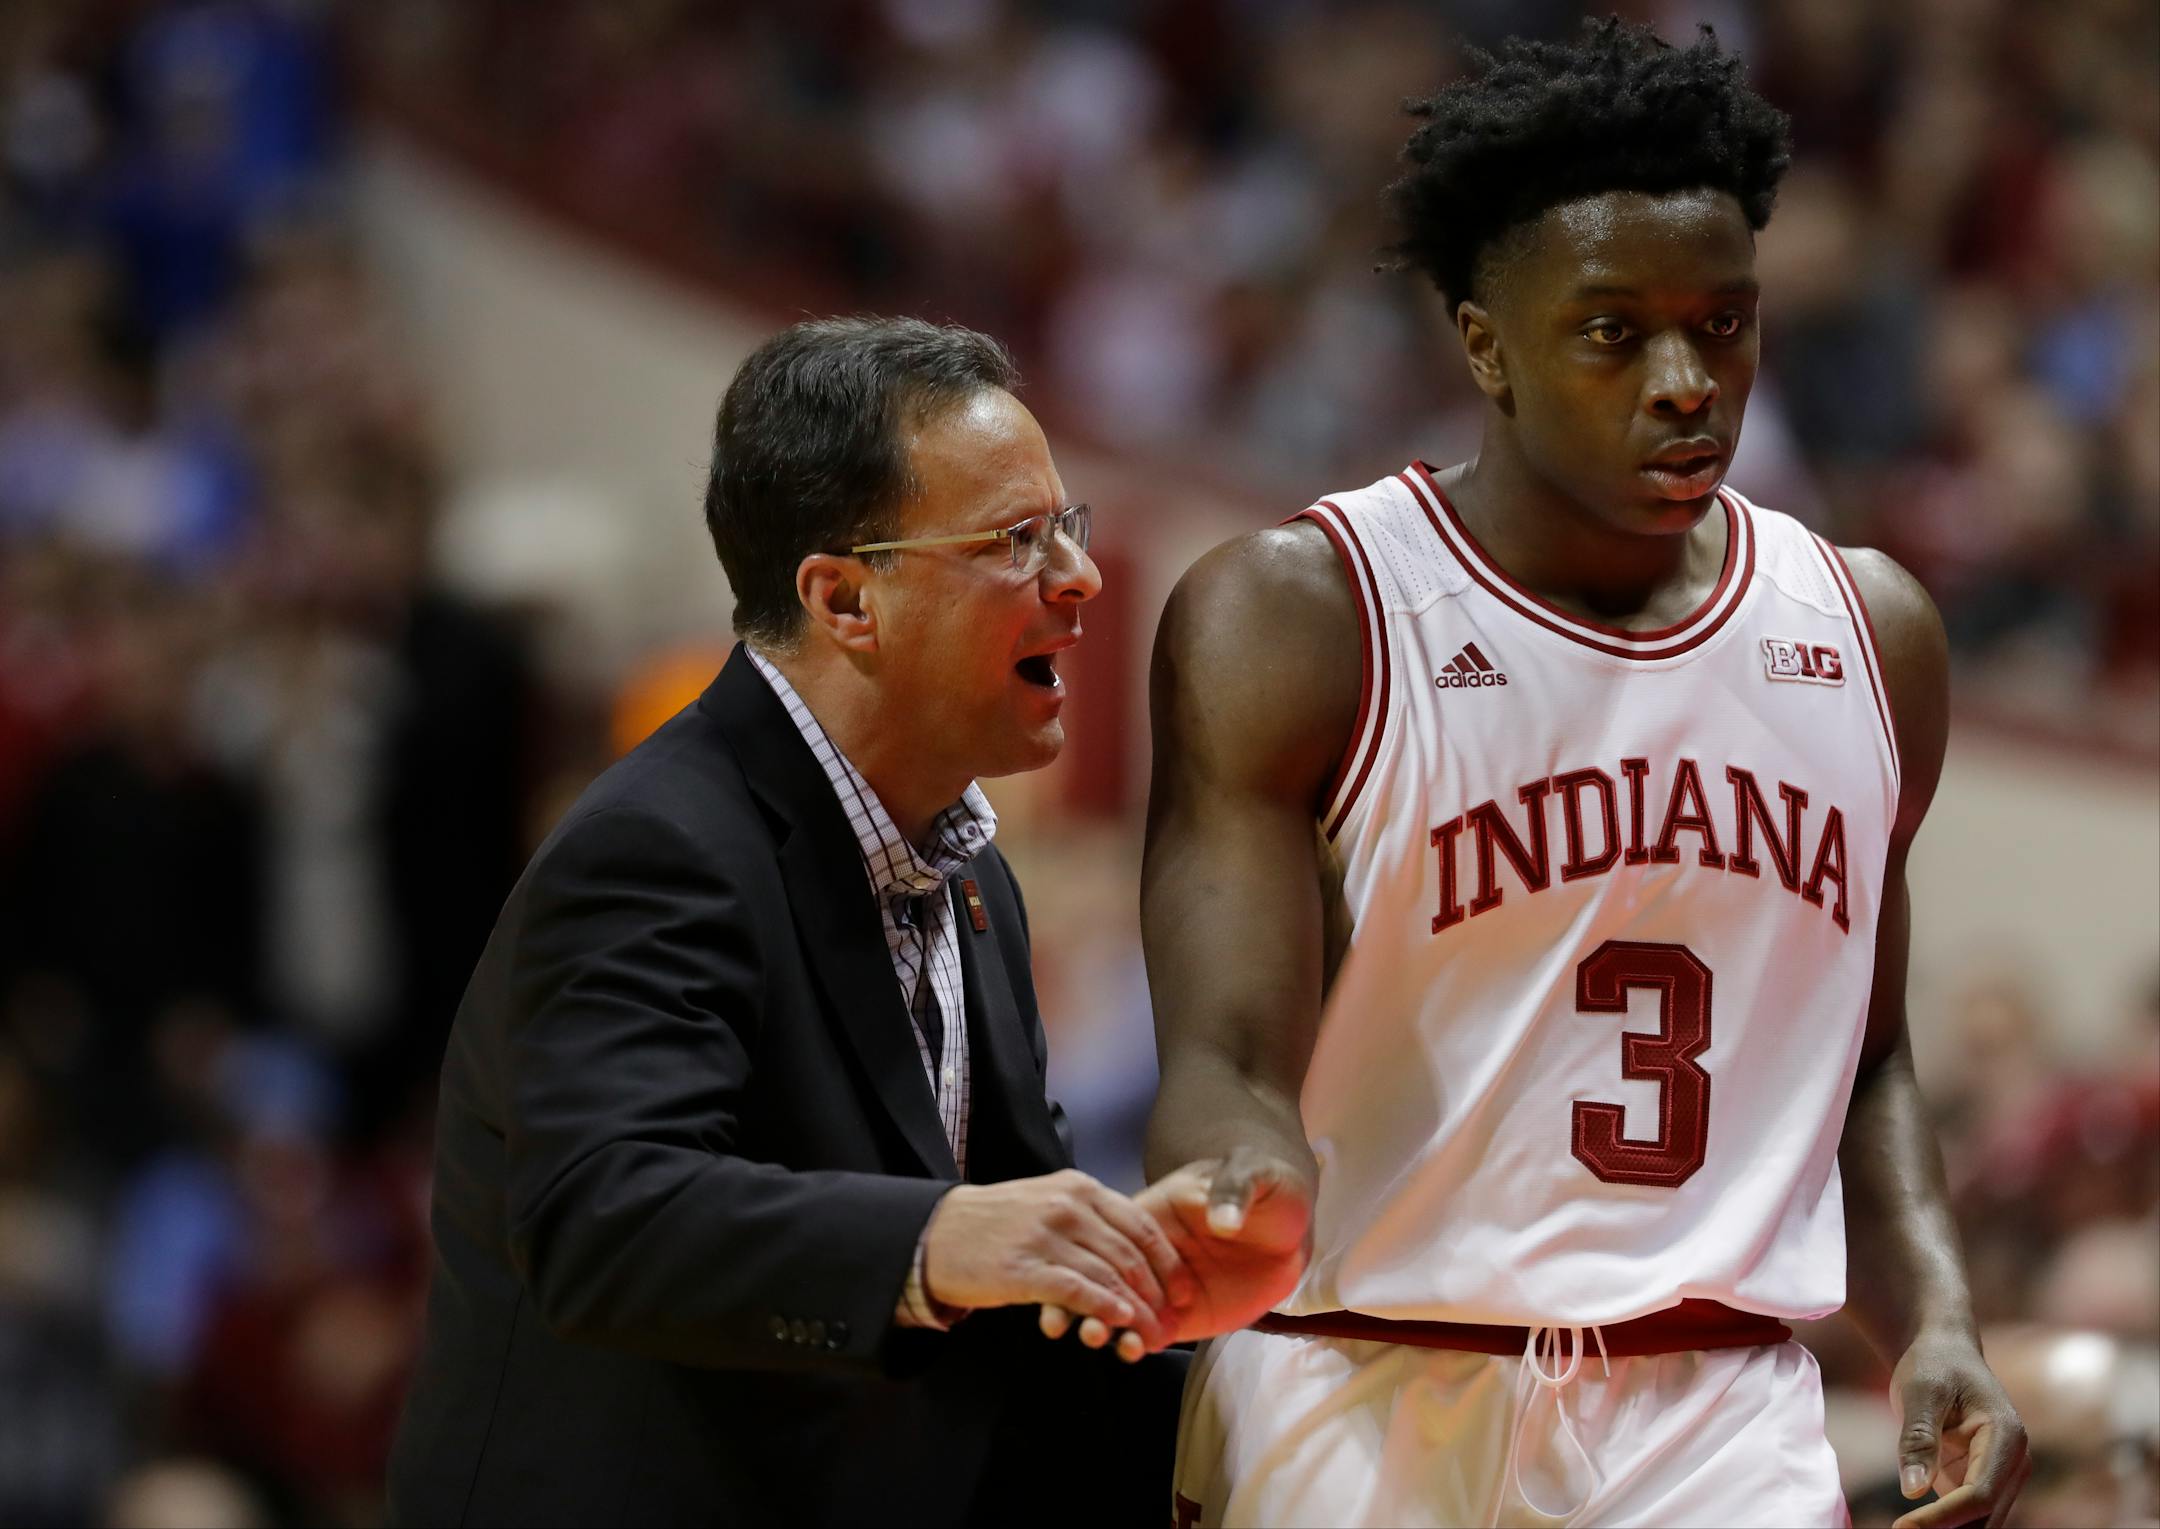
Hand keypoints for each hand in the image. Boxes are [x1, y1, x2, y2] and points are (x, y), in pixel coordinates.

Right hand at [921, 1170, 1193, 1358]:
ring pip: (1109, 1276)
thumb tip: (1136, 1247)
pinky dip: (1104, 1308)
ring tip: (1149, 1334)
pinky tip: (1117, 1323)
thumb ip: (1090, 1216)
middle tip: (1171, 1320)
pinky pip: (1077, 1290)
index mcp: (1078, 1187)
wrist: (937, 1233)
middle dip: (1157, 1292)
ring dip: (1135, 1310)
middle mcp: (1067, 1206)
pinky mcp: (1025, 1269)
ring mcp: (1046, 1236)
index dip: (1167, 1262)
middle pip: (1130, 1254)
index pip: (1140, 1225)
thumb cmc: (997, 1223)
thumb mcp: (1049, 1201)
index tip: (1182, 1290)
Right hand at [1041, 1151, 1310, 1353]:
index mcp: (1157, 1211)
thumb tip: (1221, 1220)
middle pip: (1108, 1274)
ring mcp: (1164, 1287)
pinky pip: (1151, 1333)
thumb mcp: (1255, 1174)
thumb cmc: (1269, 1189)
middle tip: (1084, 1318)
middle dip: (1087, 1297)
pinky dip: (1135, 1343)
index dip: (1098, 1253)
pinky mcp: (1184, 1316)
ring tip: (1103, 1337)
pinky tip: (1135, 1349)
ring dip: (1104, 1324)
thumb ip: (1235, 1189)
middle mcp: (1151, 1253)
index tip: (1085, 1273)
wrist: (1295, 1231)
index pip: (1118, 1234)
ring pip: (1121, 1308)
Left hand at [1888, 1331, 2030, 1528]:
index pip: (1979, 1494)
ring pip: (1979, 1522)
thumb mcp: (1921, 1391)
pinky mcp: (1981, 1481)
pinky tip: (1913, 1528)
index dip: (1942, 1518)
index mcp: (2006, 1437)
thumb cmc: (1934, 1364)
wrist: (1946, 1351)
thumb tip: (1913, 1492)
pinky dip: (1943, 1526)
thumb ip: (1919, 1439)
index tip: (1902, 1527)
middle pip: (1985, 1516)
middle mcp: (2012, 1463)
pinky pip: (1967, 1515)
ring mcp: (2000, 1475)